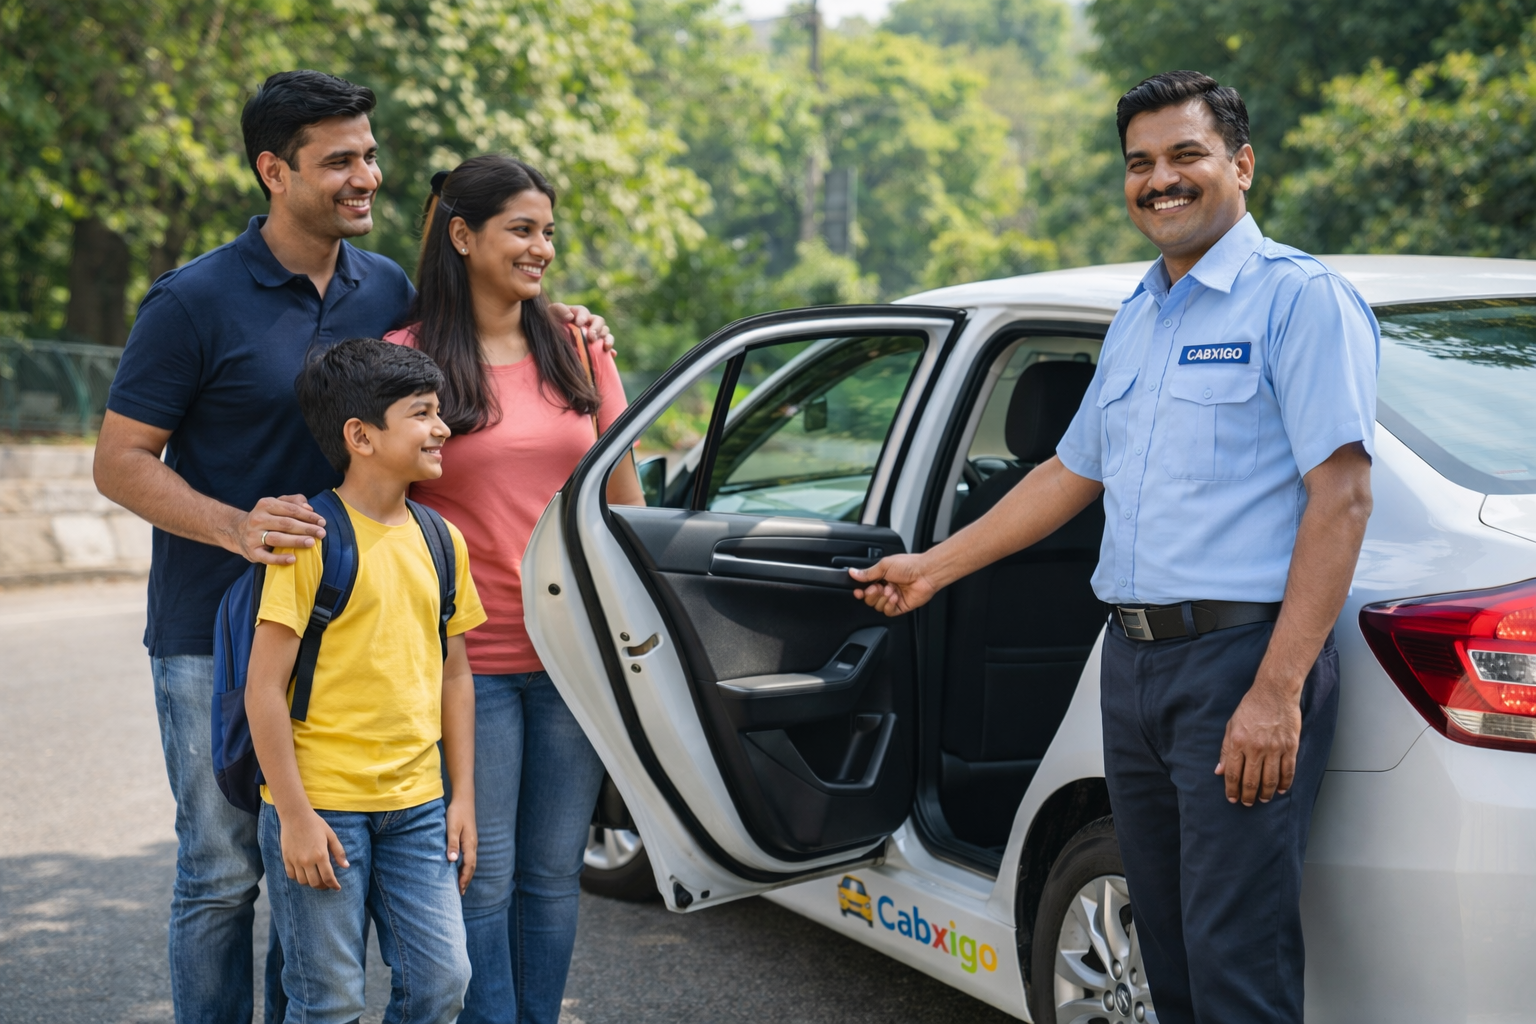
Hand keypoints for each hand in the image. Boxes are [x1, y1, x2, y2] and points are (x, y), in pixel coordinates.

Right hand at [232, 494, 325, 565]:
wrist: (238, 531)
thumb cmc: (267, 517)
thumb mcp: (277, 504)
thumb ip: (293, 502)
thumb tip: (309, 507)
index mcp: (265, 504)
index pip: (291, 509)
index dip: (308, 515)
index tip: (322, 522)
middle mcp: (257, 519)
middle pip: (286, 523)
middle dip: (306, 528)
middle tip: (322, 533)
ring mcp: (253, 536)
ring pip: (277, 538)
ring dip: (296, 541)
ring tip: (311, 543)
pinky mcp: (252, 552)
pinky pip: (267, 557)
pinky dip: (280, 559)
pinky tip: (293, 558)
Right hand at [281, 808, 348, 889]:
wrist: (296, 816)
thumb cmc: (316, 824)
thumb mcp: (331, 835)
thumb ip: (339, 852)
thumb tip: (346, 866)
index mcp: (320, 855)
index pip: (328, 877)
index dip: (333, 885)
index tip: (337, 888)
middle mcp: (307, 860)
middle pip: (315, 883)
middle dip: (323, 886)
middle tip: (327, 884)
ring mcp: (295, 861)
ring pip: (303, 881)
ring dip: (311, 883)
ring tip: (316, 879)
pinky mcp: (286, 859)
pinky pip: (291, 875)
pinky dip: (298, 878)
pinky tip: (304, 874)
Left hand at [446, 798, 477, 894]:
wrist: (464, 799)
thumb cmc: (456, 812)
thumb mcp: (452, 827)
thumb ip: (452, 844)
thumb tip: (452, 860)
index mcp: (469, 844)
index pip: (468, 866)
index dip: (464, 878)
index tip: (459, 890)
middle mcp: (473, 844)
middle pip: (472, 867)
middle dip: (466, 880)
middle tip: (460, 893)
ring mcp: (472, 842)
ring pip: (471, 862)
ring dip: (466, 874)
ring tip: (461, 884)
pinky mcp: (469, 839)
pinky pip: (469, 857)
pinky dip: (466, 866)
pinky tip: (460, 868)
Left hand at [549, 303, 615, 354]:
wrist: (550, 343)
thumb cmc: (551, 326)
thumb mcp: (550, 314)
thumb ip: (559, 310)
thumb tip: (570, 317)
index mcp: (577, 314)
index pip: (584, 311)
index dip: (583, 317)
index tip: (579, 324)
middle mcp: (588, 323)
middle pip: (599, 321)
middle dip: (597, 329)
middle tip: (591, 337)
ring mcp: (594, 336)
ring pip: (606, 333)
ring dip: (607, 339)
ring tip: (605, 346)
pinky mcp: (597, 348)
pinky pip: (607, 349)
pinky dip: (611, 352)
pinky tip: (611, 355)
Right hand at [849, 554, 939, 615]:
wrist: (925, 573)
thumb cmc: (908, 565)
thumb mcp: (884, 565)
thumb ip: (867, 573)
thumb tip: (853, 572)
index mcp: (881, 577)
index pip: (865, 588)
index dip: (860, 591)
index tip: (858, 591)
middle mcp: (886, 587)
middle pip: (869, 599)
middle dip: (871, 595)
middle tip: (876, 588)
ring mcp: (893, 598)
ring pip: (878, 606)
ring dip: (882, 599)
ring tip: (890, 590)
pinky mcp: (900, 606)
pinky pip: (888, 611)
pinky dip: (889, 605)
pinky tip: (894, 597)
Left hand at [1215, 678, 1302, 805]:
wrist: (1274, 692)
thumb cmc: (1251, 707)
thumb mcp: (1231, 726)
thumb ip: (1226, 750)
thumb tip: (1219, 771)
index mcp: (1238, 742)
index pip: (1233, 774)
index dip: (1232, 790)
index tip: (1232, 799)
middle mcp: (1256, 747)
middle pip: (1251, 780)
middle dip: (1248, 796)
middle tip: (1247, 803)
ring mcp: (1275, 748)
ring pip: (1270, 779)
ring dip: (1266, 793)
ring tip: (1263, 799)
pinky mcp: (1290, 746)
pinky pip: (1288, 771)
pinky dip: (1285, 783)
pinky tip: (1281, 790)